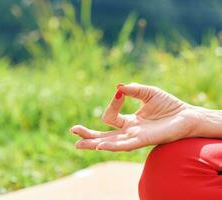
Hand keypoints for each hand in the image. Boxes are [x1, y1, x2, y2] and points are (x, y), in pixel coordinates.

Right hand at [70, 83, 199, 151]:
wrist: (188, 116)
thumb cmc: (169, 105)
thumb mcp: (148, 92)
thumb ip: (133, 90)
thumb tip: (118, 87)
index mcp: (129, 122)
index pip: (110, 116)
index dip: (112, 103)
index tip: (121, 92)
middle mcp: (129, 132)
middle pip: (103, 136)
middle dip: (88, 135)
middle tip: (73, 131)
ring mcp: (135, 138)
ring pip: (110, 143)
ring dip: (93, 143)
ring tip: (78, 143)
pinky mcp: (143, 140)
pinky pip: (125, 145)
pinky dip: (112, 145)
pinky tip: (100, 145)